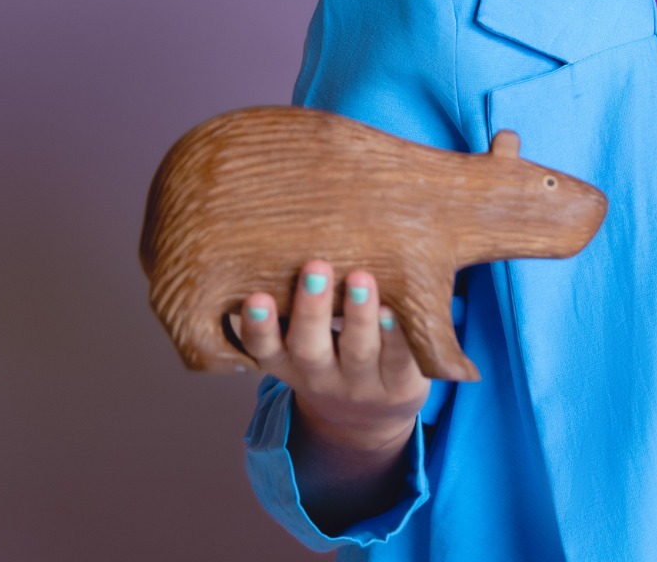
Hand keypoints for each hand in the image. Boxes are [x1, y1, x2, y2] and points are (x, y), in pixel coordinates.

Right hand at [236, 261, 430, 455]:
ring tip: (360, 279)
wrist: (371, 420)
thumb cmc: (334, 359)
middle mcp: (321, 378)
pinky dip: (396, 335)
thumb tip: (297, 237)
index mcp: (289, 364)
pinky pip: (398, 360)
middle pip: (311, 348)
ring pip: (358, 351)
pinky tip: (394, 310)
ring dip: (358, 315)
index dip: (258, 326)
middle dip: (312, 309)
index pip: (266, 349)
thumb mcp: (306, 344)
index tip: (255, 297)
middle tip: (315, 267)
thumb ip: (300, 308)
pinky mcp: (400, 386)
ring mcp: (361, 386)